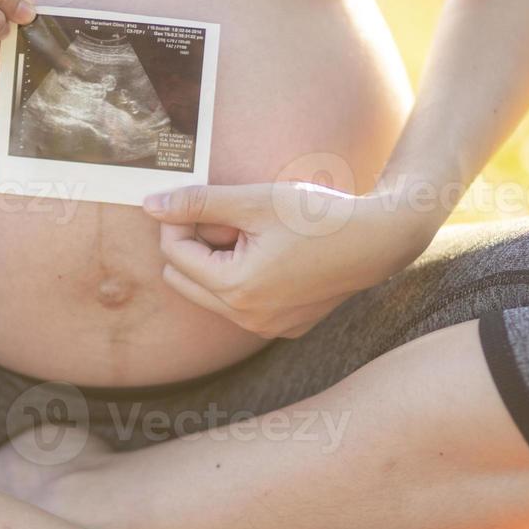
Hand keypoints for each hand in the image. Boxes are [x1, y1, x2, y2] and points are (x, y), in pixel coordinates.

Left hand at [143, 182, 441, 338]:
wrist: (377, 241)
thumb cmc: (318, 216)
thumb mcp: (253, 201)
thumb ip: (198, 203)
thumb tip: (151, 205)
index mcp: (236, 289)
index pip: (175, 254)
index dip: (179, 220)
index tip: (199, 200)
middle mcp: (247, 319)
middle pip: (184, 279)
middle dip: (195, 246)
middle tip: (229, 219)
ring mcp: (267, 328)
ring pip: (211, 294)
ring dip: (218, 262)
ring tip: (254, 235)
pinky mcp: (285, 328)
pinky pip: (242, 305)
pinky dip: (244, 278)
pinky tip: (274, 255)